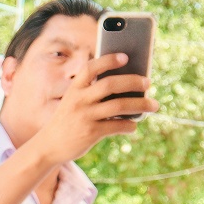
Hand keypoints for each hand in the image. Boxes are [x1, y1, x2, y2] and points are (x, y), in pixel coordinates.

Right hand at [30, 52, 153, 163]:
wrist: (49, 146)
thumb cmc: (68, 120)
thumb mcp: (73, 102)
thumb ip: (91, 92)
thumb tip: (127, 87)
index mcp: (74, 89)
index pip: (91, 68)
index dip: (108, 60)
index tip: (125, 57)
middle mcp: (79, 100)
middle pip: (110, 85)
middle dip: (133, 81)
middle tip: (148, 82)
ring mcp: (85, 117)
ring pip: (119, 105)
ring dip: (140, 104)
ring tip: (154, 105)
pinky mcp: (90, 133)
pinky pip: (117, 126)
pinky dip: (129, 125)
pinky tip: (134, 125)